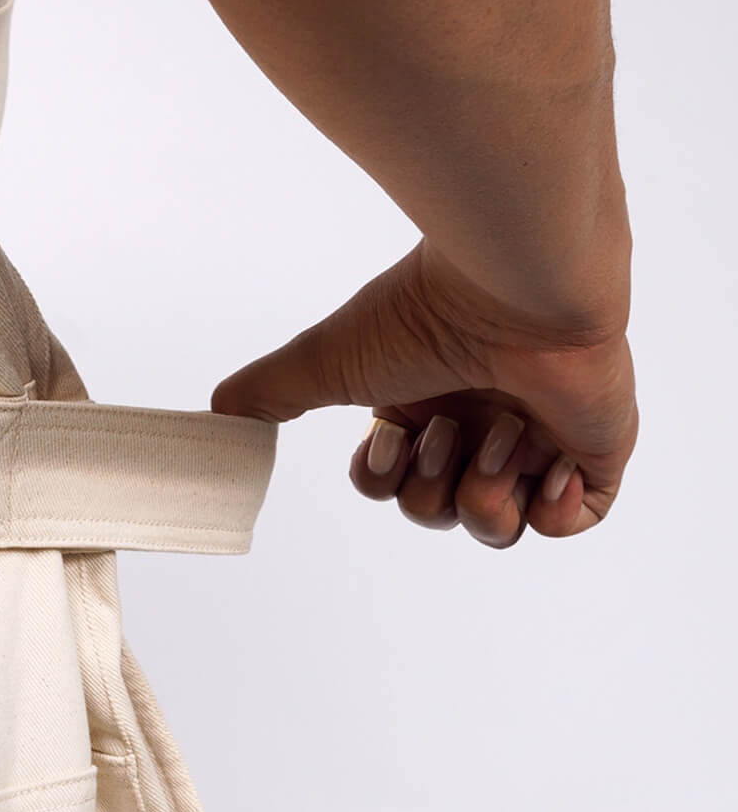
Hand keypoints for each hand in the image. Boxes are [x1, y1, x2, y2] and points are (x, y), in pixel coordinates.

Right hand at [211, 242, 636, 546]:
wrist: (519, 287)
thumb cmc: (426, 313)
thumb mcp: (328, 360)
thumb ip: (267, 391)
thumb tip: (214, 415)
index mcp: (424, 405)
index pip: (394, 487)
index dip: (385, 482)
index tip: (389, 440)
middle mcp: (478, 422)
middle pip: (439, 513)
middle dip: (433, 487)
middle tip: (447, 430)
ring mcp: (541, 436)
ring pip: (502, 524)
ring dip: (487, 491)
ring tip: (502, 435)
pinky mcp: (596, 447)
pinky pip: (579, 519)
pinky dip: (557, 510)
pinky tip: (546, 464)